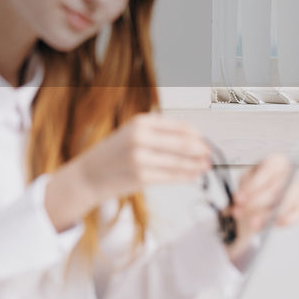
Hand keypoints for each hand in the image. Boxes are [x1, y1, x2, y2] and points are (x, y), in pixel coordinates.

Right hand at [45, 114, 211, 230]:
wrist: (89, 174)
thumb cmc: (113, 154)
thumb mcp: (132, 134)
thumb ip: (158, 134)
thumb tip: (193, 140)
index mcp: (140, 122)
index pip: (180, 126)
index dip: (197, 135)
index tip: (205, 141)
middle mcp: (140, 137)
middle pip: (183, 143)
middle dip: (200, 150)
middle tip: (209, 155)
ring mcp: (140, 158)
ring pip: (180, 162)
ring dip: (196, 165)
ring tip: (205, 167)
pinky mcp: (141, 177)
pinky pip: (172, 177)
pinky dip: (186, 177)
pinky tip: (193, 176)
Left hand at [224, 153, 298, 262]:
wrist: (256, 202)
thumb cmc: (252, 186)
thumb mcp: (243, 183)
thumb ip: (242, 190)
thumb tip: (240, 200)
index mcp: (275, 161)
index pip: (270, 167)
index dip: (255, 183)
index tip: (240, 197)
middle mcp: (289, 173)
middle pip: (279, 185)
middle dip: (258, 201)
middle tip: (243, 210)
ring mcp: (297, 189)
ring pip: (289, 201)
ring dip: (270, 214)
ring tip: (253, 223)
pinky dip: (287, 220)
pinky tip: (274, 224)